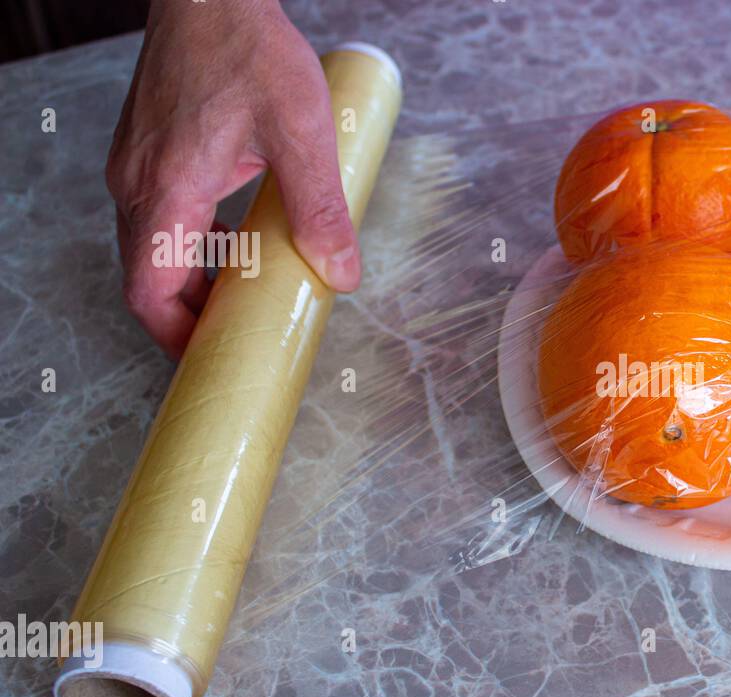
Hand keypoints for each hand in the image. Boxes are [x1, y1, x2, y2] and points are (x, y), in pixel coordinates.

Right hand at [105, 0, 358, 358]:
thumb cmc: (247, 49)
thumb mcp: (301, 132)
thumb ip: (320, 208)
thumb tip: (340, 272)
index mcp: (168, 188)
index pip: (149, 290)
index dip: (175, 336)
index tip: (211, 359)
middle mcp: (138, 183)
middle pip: (148, 278)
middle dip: (190, 316)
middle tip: (239, 339)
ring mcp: (135, 167)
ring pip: (151, 249)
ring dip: (193, 280)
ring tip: (244, 298)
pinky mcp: (146, 152)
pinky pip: (158, 218)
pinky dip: (192, 245)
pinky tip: (236, 242)